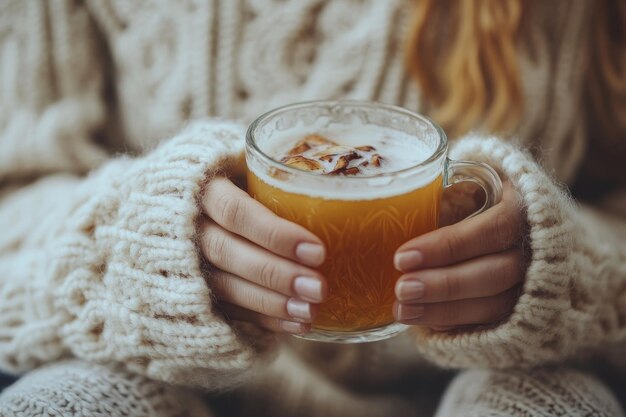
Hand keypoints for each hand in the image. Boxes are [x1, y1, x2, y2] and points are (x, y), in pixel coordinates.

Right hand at [199, 177, 327, 333]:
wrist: (181, 204)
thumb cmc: (229, 179)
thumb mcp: (243, 164)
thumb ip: (274, 173)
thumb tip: (334, 176)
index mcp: (201, 188)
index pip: (235, 212)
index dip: (274, 234)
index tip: (317, 251)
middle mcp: (188, 227)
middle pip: (227, 253)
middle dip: (276, 274)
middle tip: (319, 289)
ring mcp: (185, 263)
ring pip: (224, 286)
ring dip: (271, 302)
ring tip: (310, 311)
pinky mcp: (193, 291)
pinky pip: (226, 310)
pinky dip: (262, 320)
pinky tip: (295, 325)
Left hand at [393, 181, 526, 329]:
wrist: (529, 224)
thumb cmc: (489, 198)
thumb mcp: (476, 181)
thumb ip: (448, 195)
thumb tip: (397, 211)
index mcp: (528, 207)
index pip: (494, 228)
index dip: (449, 246)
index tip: (403, 257)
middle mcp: (542, 248)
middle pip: (496, 274)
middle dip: (444, 285)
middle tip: (401, 289)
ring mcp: (539, 283)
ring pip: (496, 305)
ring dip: (445, 311)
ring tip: (403, 310)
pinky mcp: (528, 309)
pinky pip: (495, 323)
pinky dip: (460, 323)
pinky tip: (427, 324)